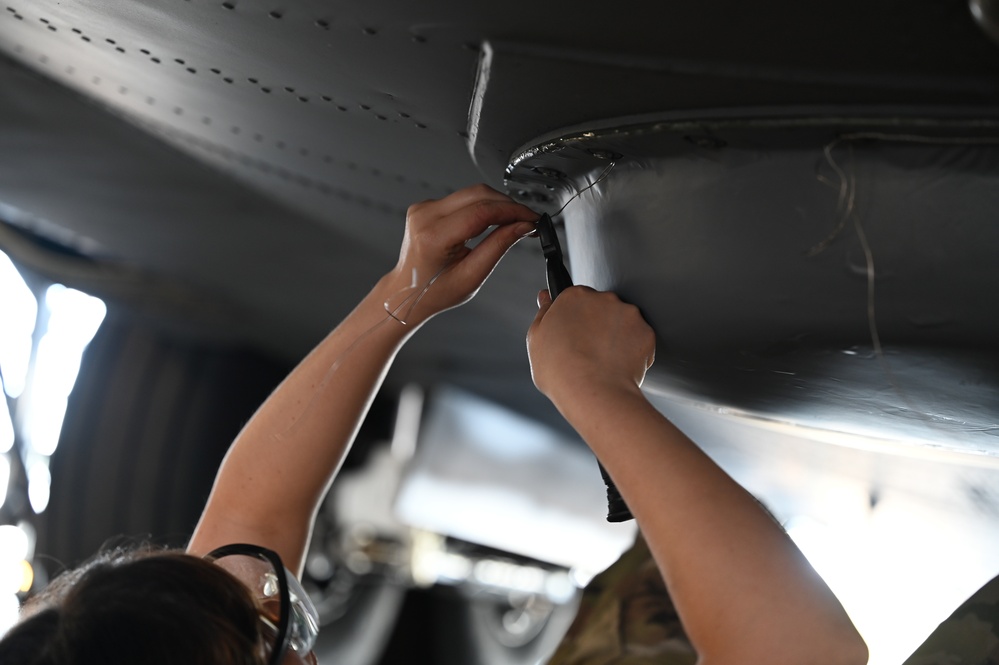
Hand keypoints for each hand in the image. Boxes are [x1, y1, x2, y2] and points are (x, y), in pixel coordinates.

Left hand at [385, 184, 536, 323]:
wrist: (407, 293)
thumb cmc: (434, 291)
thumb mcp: (472, 275)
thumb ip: (499, 246)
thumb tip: (522, 227)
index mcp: (433, 236)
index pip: (481, 212)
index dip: (512, 212)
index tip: (531, 218)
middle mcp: (425, 216)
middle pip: (478, 194)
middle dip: (508, 205)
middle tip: (527, 219)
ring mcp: (423, 208)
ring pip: (472, 193)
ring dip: (497, 204)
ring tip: (514, 221)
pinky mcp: (427, 206)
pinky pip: (462, 198)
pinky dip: (482, 206)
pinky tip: (493, 220)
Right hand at [527, 287, 655, 404]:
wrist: (593, 393)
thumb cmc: (560, 371)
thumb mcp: (537, 340)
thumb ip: (544, 312)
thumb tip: (546, 297)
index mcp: (574, 297)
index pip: (576, 300)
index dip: (575, 319)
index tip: (574, 334)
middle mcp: (603, 298)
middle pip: (601, 308)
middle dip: (597, 325)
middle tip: (587, 352)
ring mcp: (627, 314)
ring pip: (622, 322)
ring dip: (615, 336)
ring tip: (602, 362)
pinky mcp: (645, 332)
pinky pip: (638, 339)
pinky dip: (632, 351)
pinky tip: (617, 366)